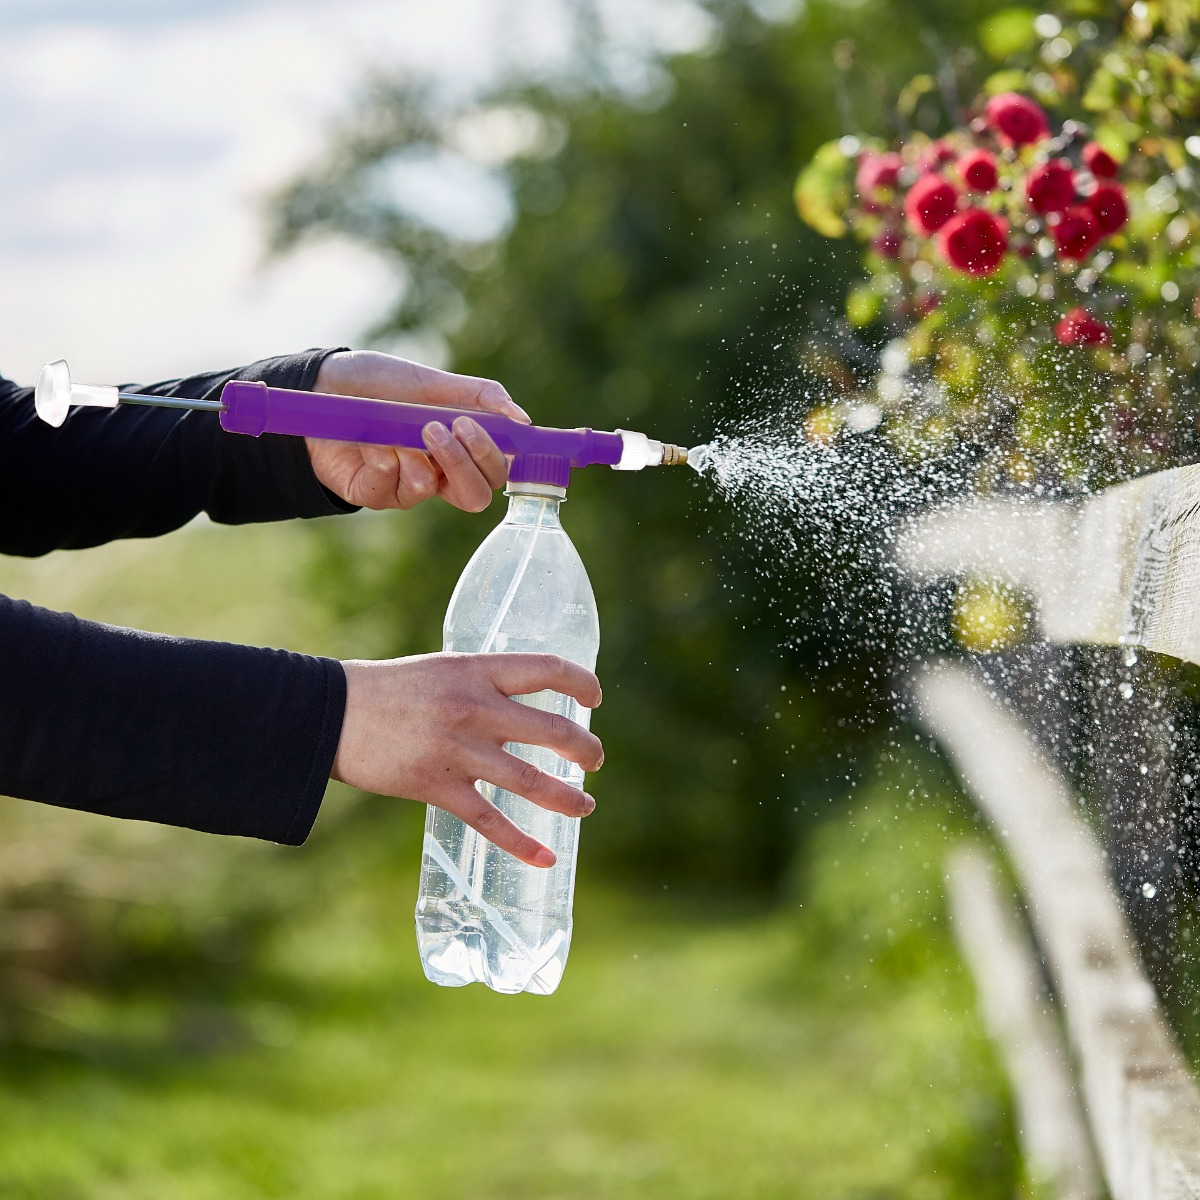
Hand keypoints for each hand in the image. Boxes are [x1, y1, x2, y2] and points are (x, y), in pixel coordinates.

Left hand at [308, 349, 530, 511]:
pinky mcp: (372, 494)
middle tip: (451, 427)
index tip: (488, 428)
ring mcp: (403, 486)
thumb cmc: (377, 383)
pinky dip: (384, 457)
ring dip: (422, 455)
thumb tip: (522, 420)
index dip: (496, 458)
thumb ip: (478, 397)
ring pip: (431, 491)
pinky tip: (372, 439)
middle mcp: (436, 473)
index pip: (495, 471)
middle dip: (467, 462)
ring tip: (408, 427)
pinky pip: (390, 486)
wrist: (320, 386)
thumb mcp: (431, 382)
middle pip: (476, 496)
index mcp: (458, 449)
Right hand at [333, 653, 603, 866]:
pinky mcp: (437, 787)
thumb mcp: (442, 670)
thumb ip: (481, 685)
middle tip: (595, 761)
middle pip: (552, 730)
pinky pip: (490, 820)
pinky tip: (545, 857)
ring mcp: (457, 750)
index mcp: (476, 671)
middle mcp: (474, 708)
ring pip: (530, 780)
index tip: (595, 699)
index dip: (581, 683)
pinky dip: (521, 843)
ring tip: (586, 807)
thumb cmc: (387, 690)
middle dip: (584, 748)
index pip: (547, 669)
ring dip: (567, 797)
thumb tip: (522, 703)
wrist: (330, 714)